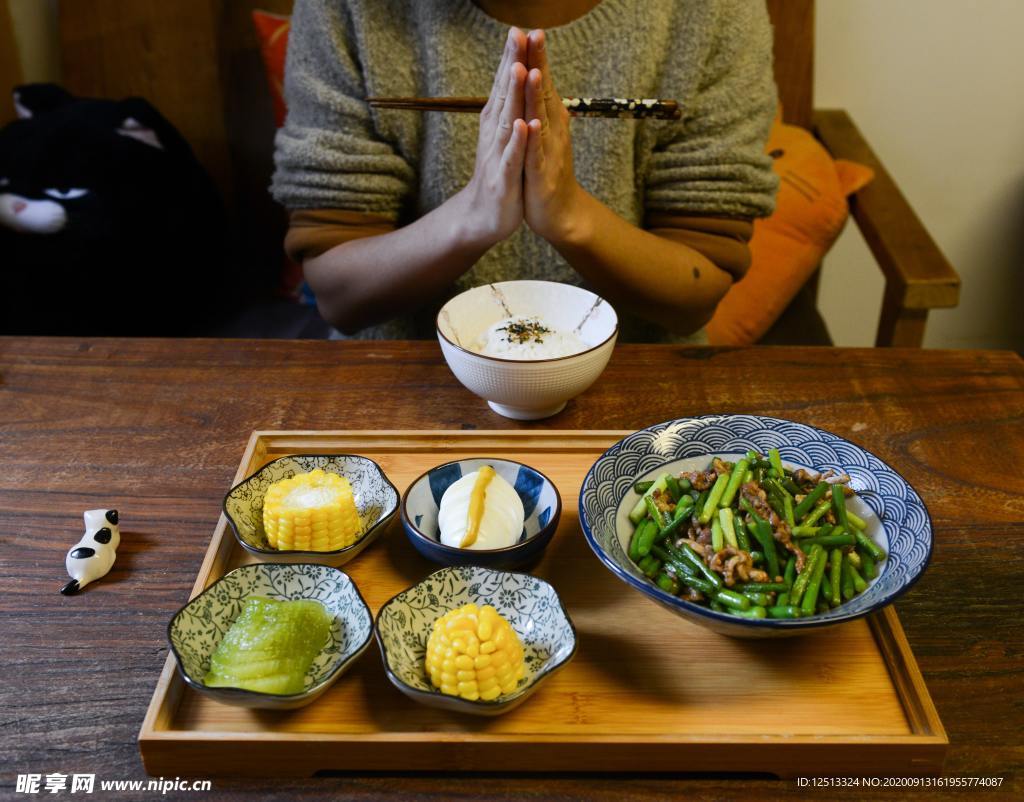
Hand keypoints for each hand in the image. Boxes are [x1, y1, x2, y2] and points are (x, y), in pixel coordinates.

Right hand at [458, 27, 528, 247]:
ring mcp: (499, 156)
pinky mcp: (506, 179)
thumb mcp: (504, 138)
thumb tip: (510, 78)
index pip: (504, 85)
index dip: (511, 57)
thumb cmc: (500, 174)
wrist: (484, 217)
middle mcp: (496, 134)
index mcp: (498, 123)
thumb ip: (506, 109)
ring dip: (512, 95)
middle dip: (511, 64)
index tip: (518, 28)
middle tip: (516, 33)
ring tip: (519, 68)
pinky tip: (524, 125)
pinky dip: (519, 142)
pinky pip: (514, 158)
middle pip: (504, 94)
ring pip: (508, 121)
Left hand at [523, 29, 586, 243]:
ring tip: (533, 71)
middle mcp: (552, 129)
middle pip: (544, 91)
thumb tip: (538, 76)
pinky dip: (535, 139)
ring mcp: (548, 151)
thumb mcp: (543, 133)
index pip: (541, 81)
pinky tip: (532, 125)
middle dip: (538, 64)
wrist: (558, 212)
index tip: (530, 29)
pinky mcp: (541, 174)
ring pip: (541, 118)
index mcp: (548, 118)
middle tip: (535, 34)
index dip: (536, 56)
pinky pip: (537, 154)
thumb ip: (540, 106)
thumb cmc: (547, 170)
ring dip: (538, 96)